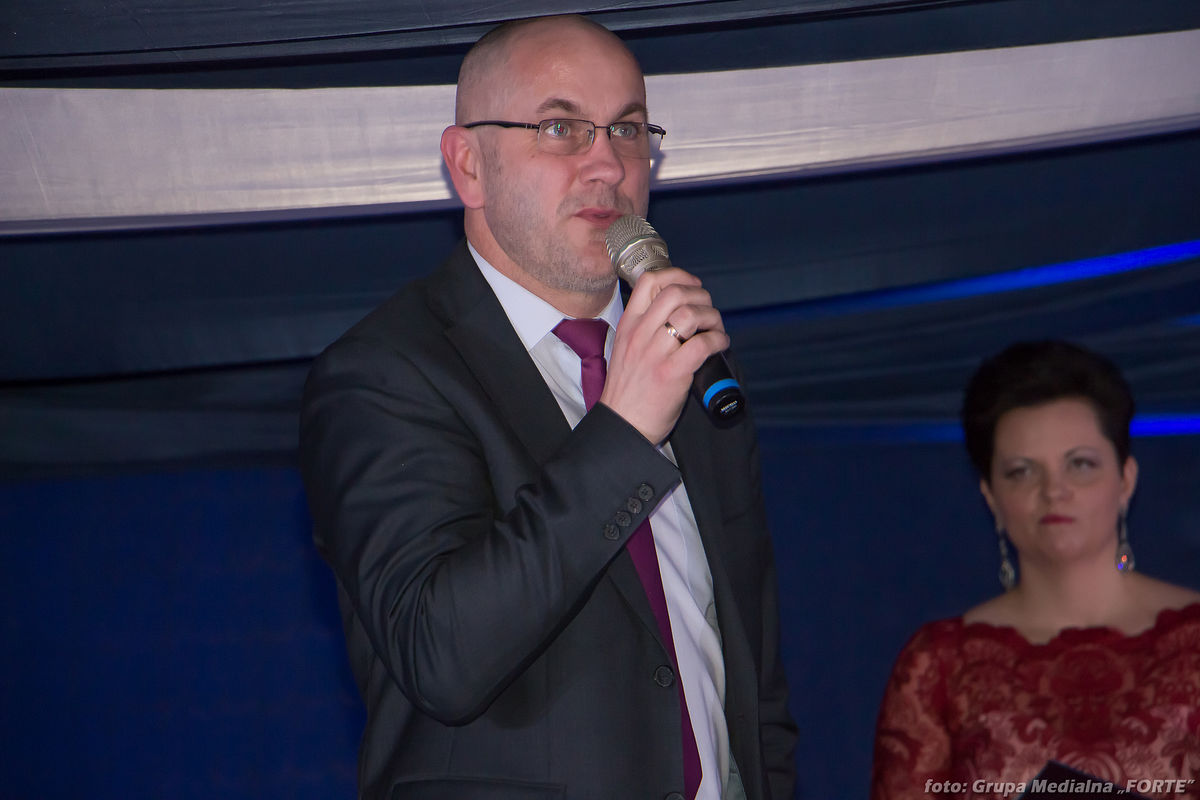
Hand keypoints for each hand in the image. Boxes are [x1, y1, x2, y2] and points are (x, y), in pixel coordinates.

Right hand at [599, 268, 729, 443]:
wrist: (623, 425)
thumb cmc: (629, 392)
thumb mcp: (626, 350)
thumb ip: (645, 329)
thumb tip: (678, 313)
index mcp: (629, 325)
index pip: (649, 281)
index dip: (678, 276)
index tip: (692, 286)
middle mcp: (640, 334)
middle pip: (675, 292)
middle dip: (701, 296)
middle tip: (708, 310)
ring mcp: (655, 352)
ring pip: (691, 314)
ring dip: (713, 318)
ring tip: (716, 330)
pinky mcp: (672, 372)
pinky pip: (703, 343)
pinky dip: (719, 340)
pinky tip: (720, 346)